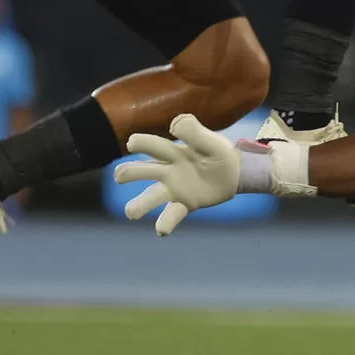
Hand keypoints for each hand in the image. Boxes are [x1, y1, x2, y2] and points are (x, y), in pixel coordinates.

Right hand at [114, 114, 241, 234]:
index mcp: (172, 152)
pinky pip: (172, 214)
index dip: (141, 143)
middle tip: (120, 176)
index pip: (153, 146)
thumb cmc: (218, 153)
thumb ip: (195, 131)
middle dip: (130, 172)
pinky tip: (161, 230)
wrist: (234, 173)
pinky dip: (166, 222)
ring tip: (130, 212)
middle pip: (144, 171)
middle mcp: (167, 171)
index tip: (132, 143)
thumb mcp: (212, 141)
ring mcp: (174, 189)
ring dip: (140, 204)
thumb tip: (174, 125)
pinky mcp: (184, 204)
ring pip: (152, 196)